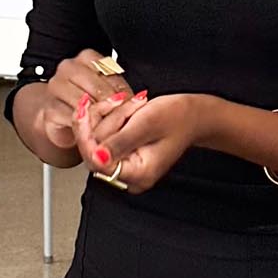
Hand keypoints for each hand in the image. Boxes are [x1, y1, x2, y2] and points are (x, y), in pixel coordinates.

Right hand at [27, 50, 132, 152]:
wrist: (62, 117)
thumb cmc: (90, 102)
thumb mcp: (108, 91)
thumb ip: (120, 91)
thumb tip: (139, 99)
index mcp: (86, 57)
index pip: (110, 74)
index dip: (124, 92)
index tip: (134, 106)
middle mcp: (67, 68)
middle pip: (98, 88)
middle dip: (114, 106)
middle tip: (126, 119)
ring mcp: (56, 87)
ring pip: (86, 104)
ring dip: (102, 118)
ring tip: (115, 128)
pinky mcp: (50, 109)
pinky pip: (74, 119)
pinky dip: (88, 128)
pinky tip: (98, 133)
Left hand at [80, 93, 210, 194]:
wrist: (193, 115)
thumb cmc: (178, 117)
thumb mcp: (147, 124)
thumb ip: (120, 142)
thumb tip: (97, 157)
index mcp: (138, 173)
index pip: (97, 162)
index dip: (86, 136)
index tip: (84, 111)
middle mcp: (129, 175)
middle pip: (93, 149)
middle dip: (103, 119)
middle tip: (121, 101)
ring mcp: (124, 166)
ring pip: (95, 139)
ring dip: (108, 115)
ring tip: (132, 105)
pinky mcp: (120, 154)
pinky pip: (101, 136)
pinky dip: (109, 117)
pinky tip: (124, 108)